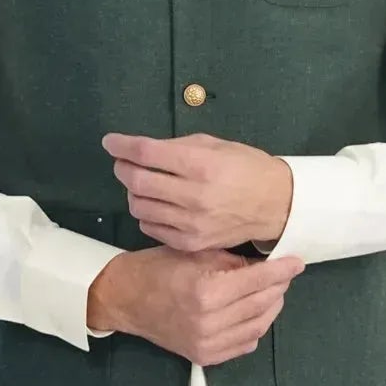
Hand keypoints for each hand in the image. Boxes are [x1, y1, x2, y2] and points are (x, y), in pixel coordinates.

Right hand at [90, 245, 305, 364]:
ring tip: (271, 293)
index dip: (282, 271)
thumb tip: (266, 267)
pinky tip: (253, 314)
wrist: (125, 298)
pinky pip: (244, 345)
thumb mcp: (196, 254)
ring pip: (258, 327)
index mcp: (207, 291)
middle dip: (278, 287)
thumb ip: (233, 261)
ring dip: (270, 308)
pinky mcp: (203, 356)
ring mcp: (207, 343)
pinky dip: (255, 328)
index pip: (259, 281)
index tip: (297, 262)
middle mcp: (209, 321)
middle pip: (262, 304)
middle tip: (282, 274)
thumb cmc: (158, 268)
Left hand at [101, 131, 291, 252]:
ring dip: (132, 192)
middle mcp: (194, 195)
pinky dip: (146, 214)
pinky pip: (151, 227)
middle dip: (122, 168)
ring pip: (139, 206)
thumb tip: (141, 149)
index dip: (122, 145)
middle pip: (137, 181)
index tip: (110, 142)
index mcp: (201, 164)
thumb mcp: (216, 145)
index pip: (147, 153)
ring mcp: (191, 223)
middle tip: (124, 163)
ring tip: (143, 185)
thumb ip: (177, 146)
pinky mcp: (191, 243)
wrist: (275, 205)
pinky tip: (157, 205)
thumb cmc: (246, 168)